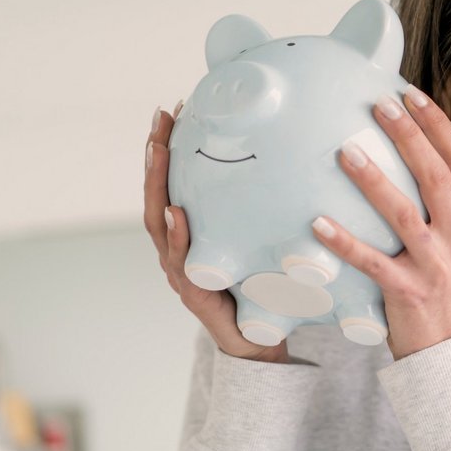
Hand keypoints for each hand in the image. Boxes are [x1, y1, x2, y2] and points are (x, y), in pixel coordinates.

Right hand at [145, 101, 290, 363]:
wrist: (260, 341)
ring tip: (159, 151)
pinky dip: (176, 238)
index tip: (172, 109)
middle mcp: (178, 247)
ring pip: (159, 222)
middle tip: (160, 119)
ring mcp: (181, 270)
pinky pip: (180, 262)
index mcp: (190, 232)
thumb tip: (295, 156)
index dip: (167, 148)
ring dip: (158, 185)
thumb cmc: (261, 286)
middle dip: (155, 156)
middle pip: (157, 194)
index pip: (173, 182)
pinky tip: (177, 214)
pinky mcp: (194, 293)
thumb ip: (262, 208)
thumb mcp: (262, 239)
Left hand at [311, 84, 450, 359]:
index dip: (439, 126)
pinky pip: (373, 263)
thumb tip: (435, 148)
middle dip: (409, 136)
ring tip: (345, 153)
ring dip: (373, 182)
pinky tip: (317, 223)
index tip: (411, 95)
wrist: (449, 351)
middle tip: (380, 106)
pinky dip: (345, 243)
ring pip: (404, 214)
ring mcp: (438, 266)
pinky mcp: (409, 292)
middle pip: (437, 176)